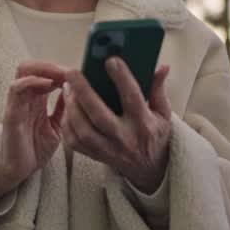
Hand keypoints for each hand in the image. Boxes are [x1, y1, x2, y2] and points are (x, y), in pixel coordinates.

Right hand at [0, 61, 68, 198]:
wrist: (20, 171)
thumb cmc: (35, 149)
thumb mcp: (56, 126)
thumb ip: (62, 109)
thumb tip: (75, 92)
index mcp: (34, 99)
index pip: (43, 72)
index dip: (59, 69)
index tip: (77, 74)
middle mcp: (24, 97)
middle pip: (32, 65)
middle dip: (51, 65)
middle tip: (69, 72)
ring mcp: (16, 102)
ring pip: (24, 70)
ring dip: (45, 69)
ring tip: (61, 76)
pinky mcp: (11, 112)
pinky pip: (16, 87)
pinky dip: (33, 81)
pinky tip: (50, 85)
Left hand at [62, 59, 171, 192]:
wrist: (149, 168)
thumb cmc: (154, 134)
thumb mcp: (163, 113)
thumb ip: (158, 89)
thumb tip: (162, 67)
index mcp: (144, 124)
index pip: (132, 98)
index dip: (122, 79)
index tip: (111, 61)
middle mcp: (125, 138)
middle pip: (99, 115)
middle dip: (84, 92)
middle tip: (72, 73)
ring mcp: (109, 149)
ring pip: (84, 130)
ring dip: (72, 108)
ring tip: (67, 88)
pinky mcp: (95, 156)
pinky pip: (75, 142)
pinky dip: (67, 124)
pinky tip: (66, 108)